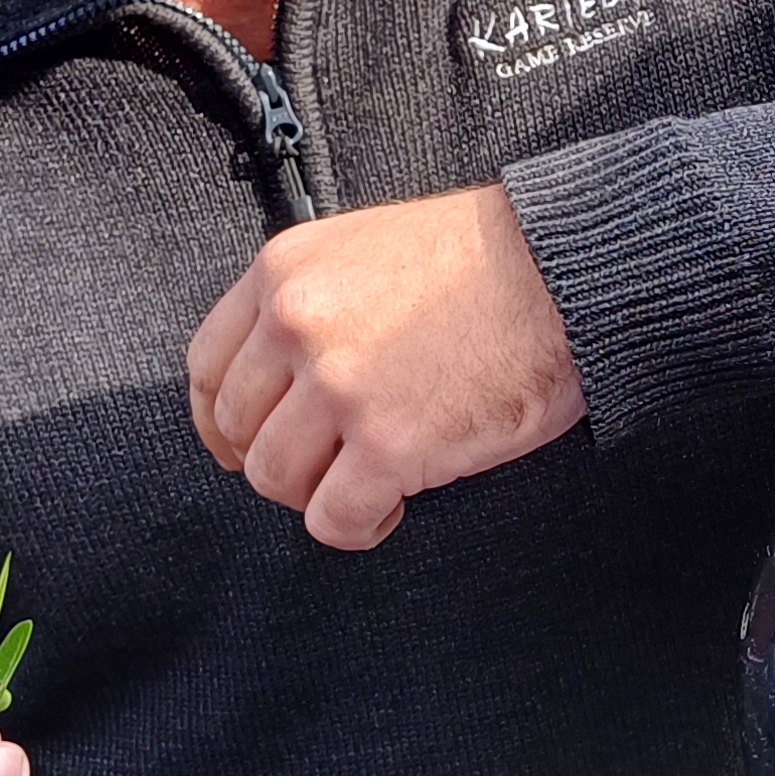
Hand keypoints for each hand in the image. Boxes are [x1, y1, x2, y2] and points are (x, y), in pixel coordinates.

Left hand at [186, 184, 586, 548]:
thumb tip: (287, 374)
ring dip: (319, 493)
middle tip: (326, 466)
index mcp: (285, 273)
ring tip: (367, 483)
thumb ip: (315, 301)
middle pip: (242, 430)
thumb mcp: (368, 249)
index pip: (208, 366)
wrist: (566, 271)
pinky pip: (334, 518)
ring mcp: (340, 387)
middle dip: (280, 459)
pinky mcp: (390, 445)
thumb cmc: (489, 260)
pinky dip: (360, 526)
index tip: (241, 443)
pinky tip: (392, 506)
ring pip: (277, 479)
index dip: (221, 420)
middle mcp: (298, 325)